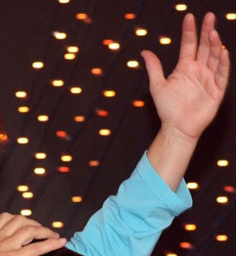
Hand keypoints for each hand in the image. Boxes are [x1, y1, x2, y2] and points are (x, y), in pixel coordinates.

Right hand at [0, 213, 66, 255]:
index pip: (6, 218)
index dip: (22, 219)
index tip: (31, 225)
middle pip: (20, 220)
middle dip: (35, 224)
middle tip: (44, 232)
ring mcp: (5, 247)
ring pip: (29, 229)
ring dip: (44, 231)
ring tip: (53, 237)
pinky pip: (36, 248)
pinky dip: (50, 244)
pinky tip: (59, 243)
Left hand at [141, 12, 229, 140]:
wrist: (177, 128)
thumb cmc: (167, 109)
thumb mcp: (157, 86)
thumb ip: (154, 68)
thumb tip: (144, 51)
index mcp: (185, 67)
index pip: (189, 45)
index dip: (189, 32)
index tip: (189, 17)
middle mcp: (198, 70)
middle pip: (204, 47)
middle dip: (207, 32)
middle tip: (209, 16)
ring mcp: (208, 79)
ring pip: (213, 57)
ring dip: (214, 45)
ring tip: (213, 32)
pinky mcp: (216, 90)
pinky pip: (221, 74)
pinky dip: (222, 64)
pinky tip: (222, 52)